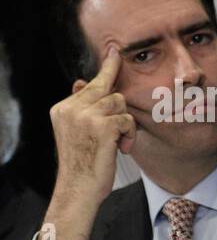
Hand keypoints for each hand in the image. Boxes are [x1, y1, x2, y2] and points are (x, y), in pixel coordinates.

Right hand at [41, 49, 135, 239]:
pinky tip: (121, 148)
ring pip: (119, 103)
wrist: (78, 188)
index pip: (89, 84)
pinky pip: (127, 119)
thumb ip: (82, 108)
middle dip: (119, 104)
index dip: (106, 69)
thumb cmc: (84, 163)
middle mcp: (70, 108)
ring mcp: (84, 115)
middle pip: (107, 91)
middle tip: (121, 100)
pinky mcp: (101, 125)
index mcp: (63, 108)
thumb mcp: (79, 132)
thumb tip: (80, 81)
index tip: (115, 50)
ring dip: (125, 124)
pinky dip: (129, 134)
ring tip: (118, 143)